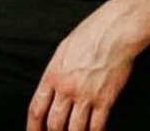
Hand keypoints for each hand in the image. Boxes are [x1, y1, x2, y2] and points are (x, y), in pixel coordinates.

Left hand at [26, 5, 138, 130]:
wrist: (116, 29)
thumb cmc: (92, 33)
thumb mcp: (64, 49)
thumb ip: (56, 72)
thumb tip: (51, 91)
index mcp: (54, 74)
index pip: (36, 109)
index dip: (33, 128)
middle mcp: (67, 87)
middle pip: (54, 124)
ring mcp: (86, 95)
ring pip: (74, 130)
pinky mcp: (105, 99)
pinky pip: (96, 127)